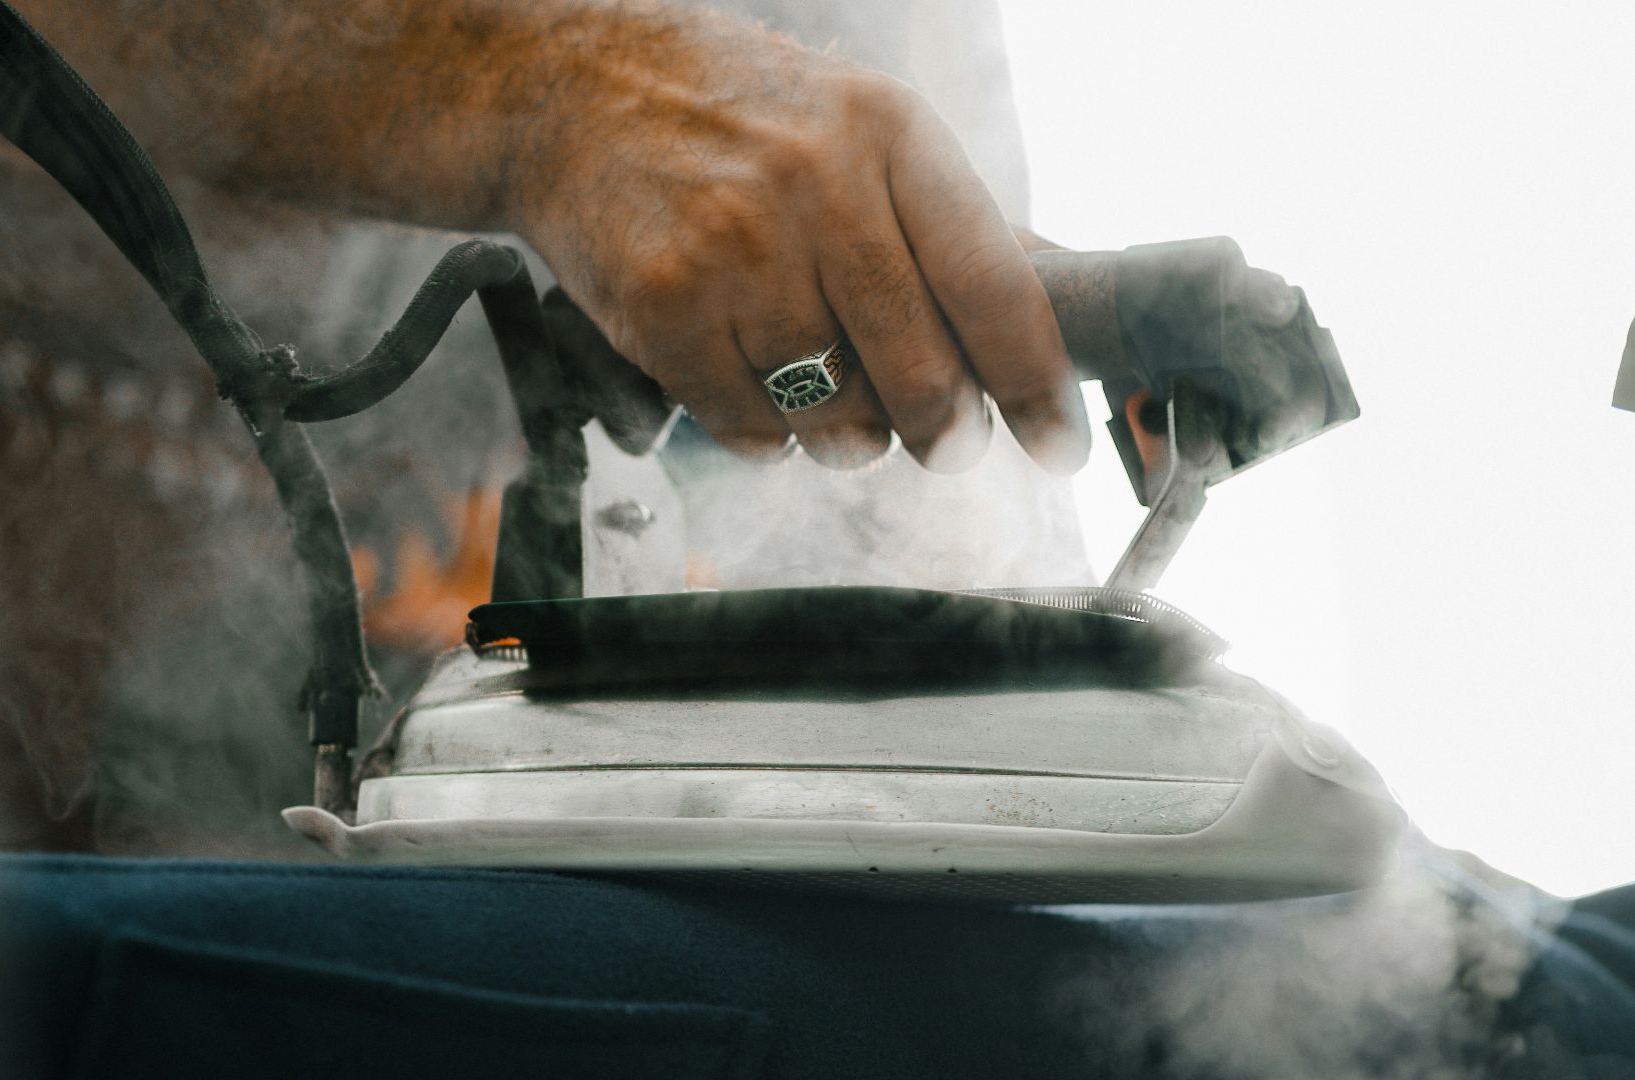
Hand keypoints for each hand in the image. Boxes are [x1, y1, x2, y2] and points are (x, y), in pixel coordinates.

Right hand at [507, 9, 1089, 473]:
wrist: (575, 88)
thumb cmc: (742, 118)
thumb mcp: (866, 130)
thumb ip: (950, 224)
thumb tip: (1050, 320)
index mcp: (891, 135)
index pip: (993, 287)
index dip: (1034, 386)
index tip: (1059, 446)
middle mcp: (818, 185)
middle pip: (920, 371)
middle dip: (944, 434)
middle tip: (944, 442)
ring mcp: (734, 248)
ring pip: (835, 413)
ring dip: (849, 438)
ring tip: (836, 405)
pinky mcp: (664, 306)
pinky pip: (751, 427)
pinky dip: (770, 437)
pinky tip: (762, 389)